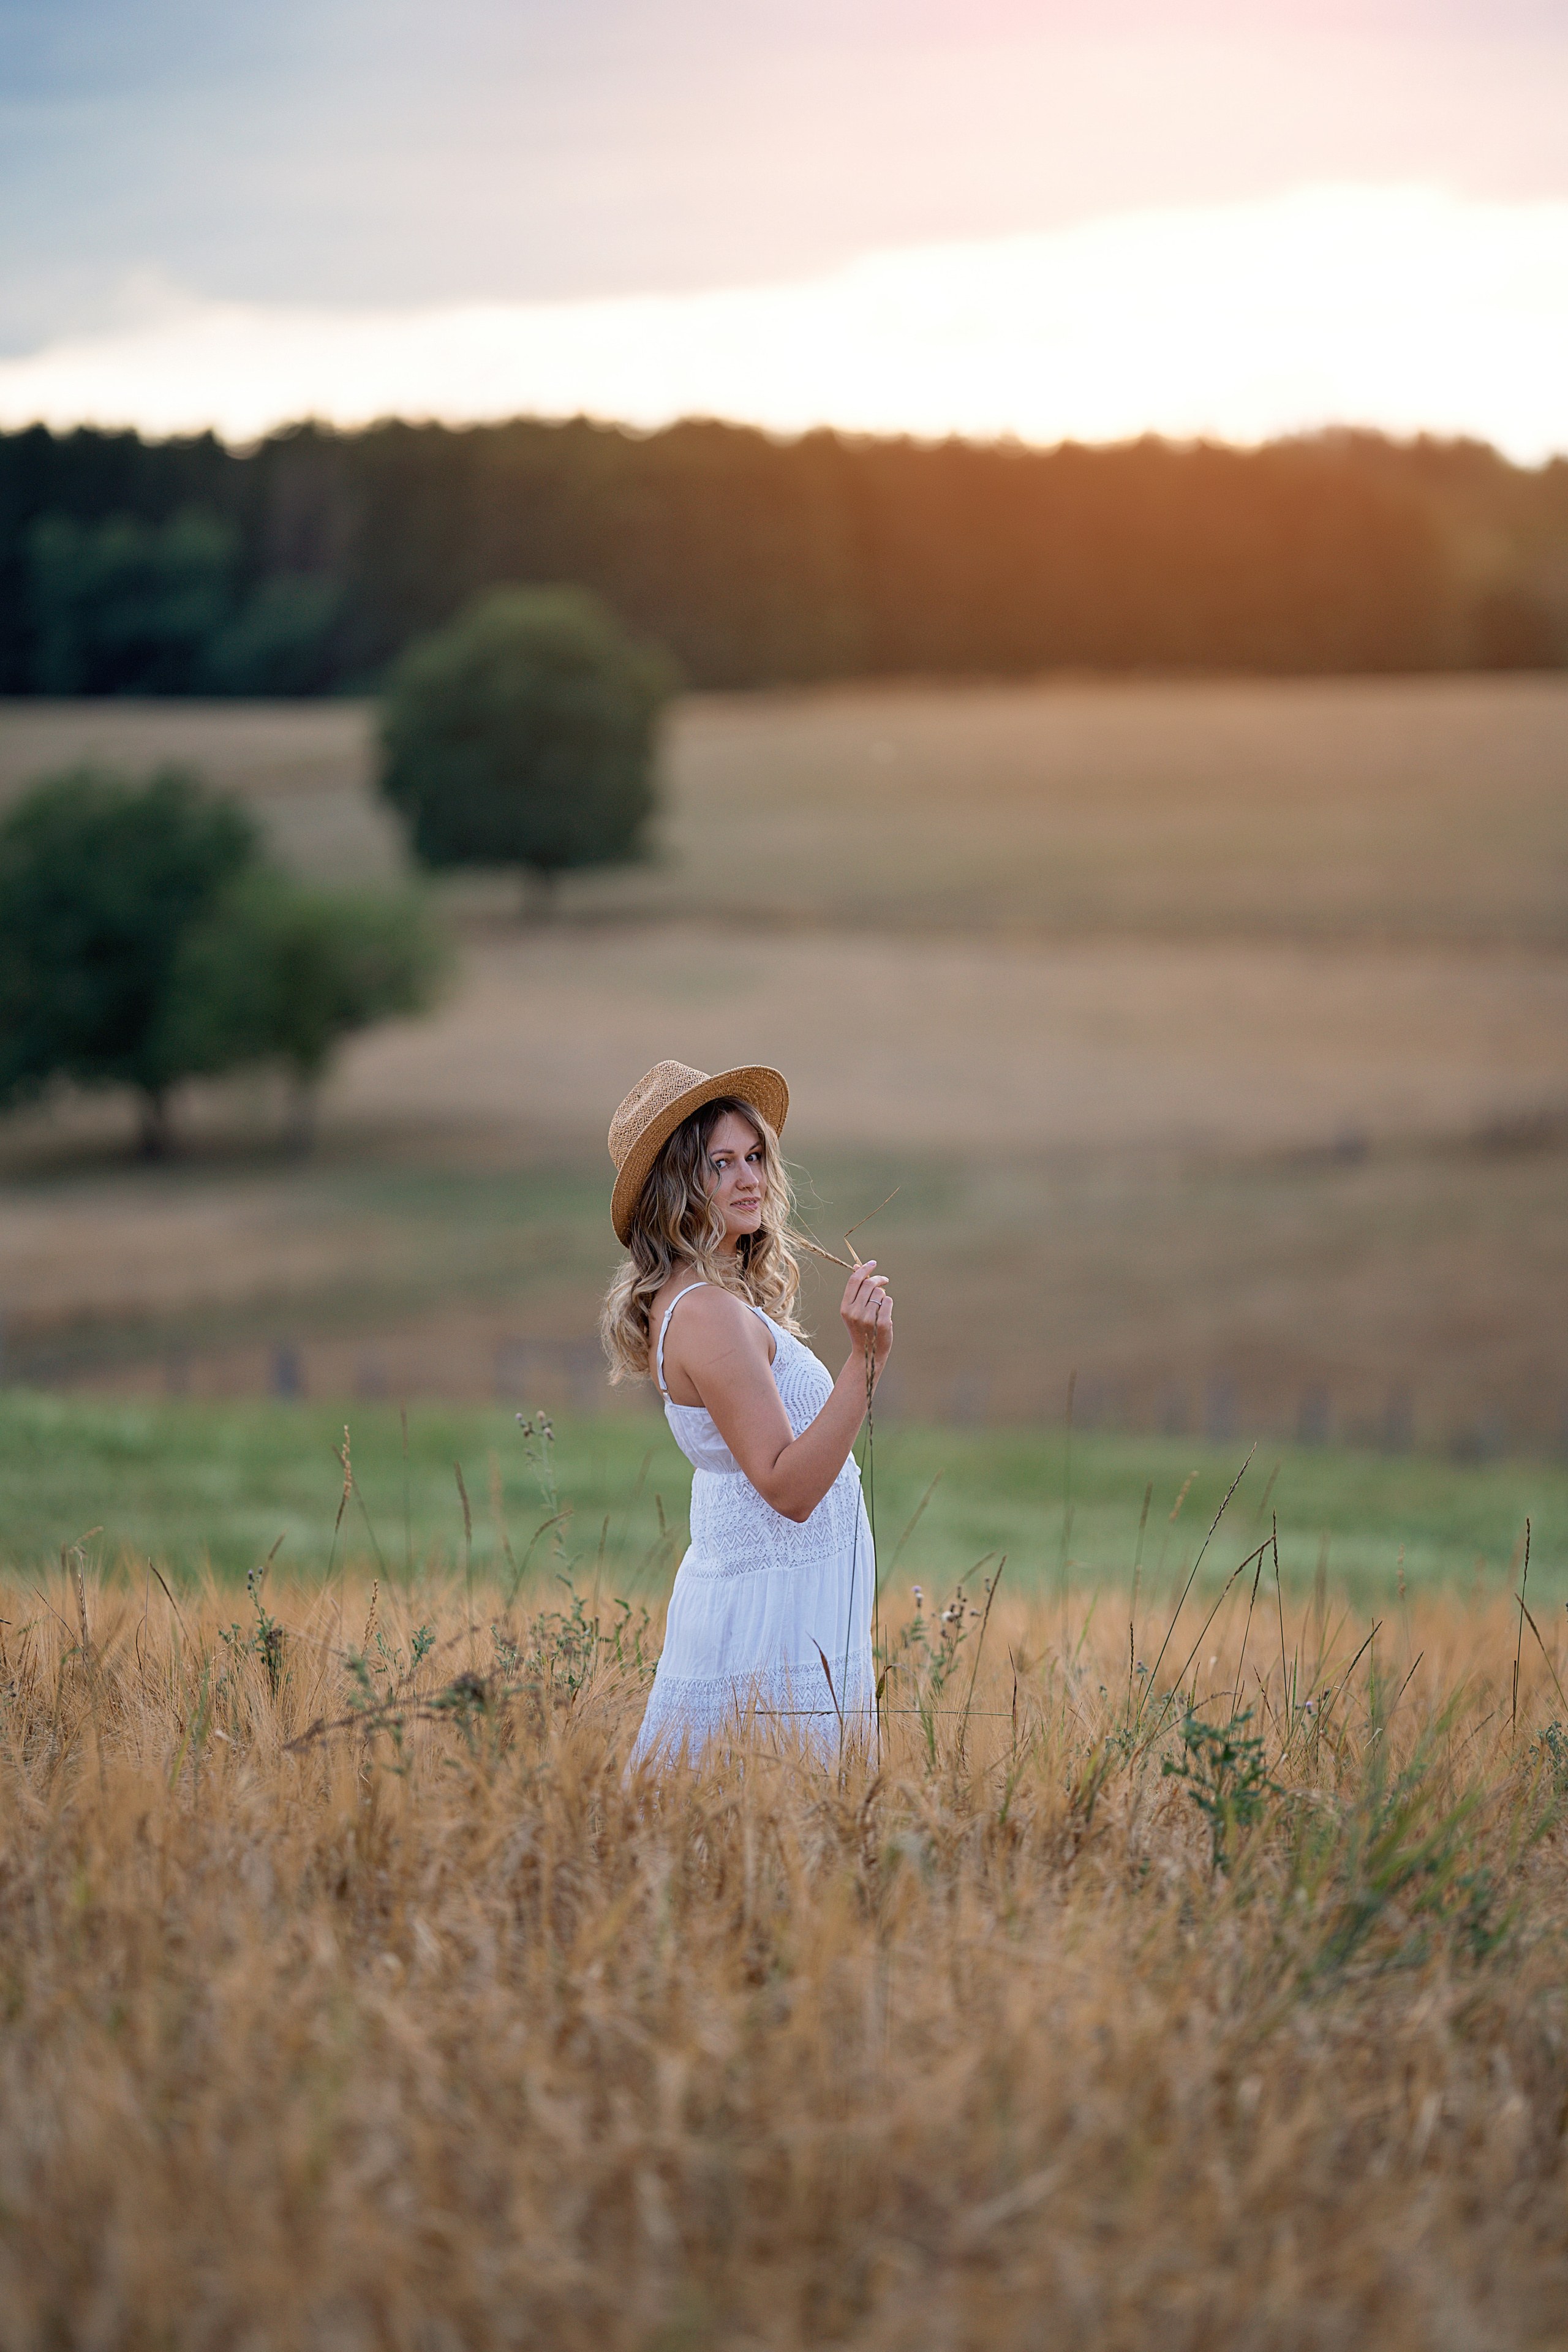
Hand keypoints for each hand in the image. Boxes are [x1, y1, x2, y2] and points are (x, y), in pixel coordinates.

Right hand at [840, 1259, 892, 1378]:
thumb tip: (858, 1266)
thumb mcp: (853, 1310)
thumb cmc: (861, 1328)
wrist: (868, 1354)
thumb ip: (856, 1290)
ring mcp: (868, 1319)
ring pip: (880, 1293)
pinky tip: (885, 1314)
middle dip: (878, 1279)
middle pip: (869, 1284)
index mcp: (845, 1308)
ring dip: (883, 1296)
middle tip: (884, 1280)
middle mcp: (855, 1312)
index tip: (873, 1263)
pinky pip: (888, 1301)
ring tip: (879, 1308)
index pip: (855, 1281)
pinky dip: (888, 1304)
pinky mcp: (882, 1323)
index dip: (864, 1269)